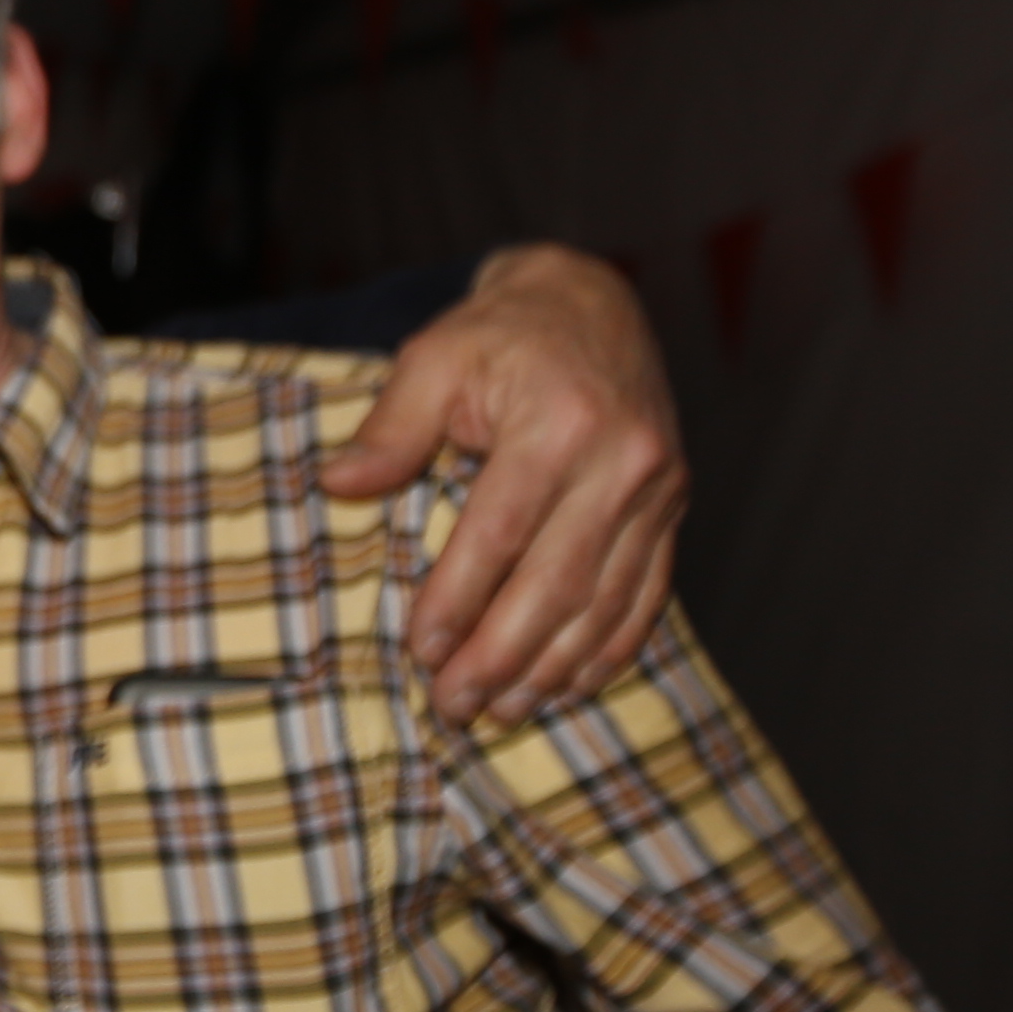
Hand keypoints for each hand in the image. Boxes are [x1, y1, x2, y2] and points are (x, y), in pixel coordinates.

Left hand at [321, 241, 682, 716]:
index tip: (422, 650)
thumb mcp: (434, 357)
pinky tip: (571, 685)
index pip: (502, 531)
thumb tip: (338, 486)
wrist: (591, 302)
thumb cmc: (501, 334)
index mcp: (559, 421)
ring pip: (607, 601)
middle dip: (504, 655)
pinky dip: (610, 648)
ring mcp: (658, 488)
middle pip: (559, 582)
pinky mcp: (674, 507)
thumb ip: (391, 427)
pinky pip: (648, 594)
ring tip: (503, 709)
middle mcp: (622, 459)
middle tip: (455, 704)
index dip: (461, 600)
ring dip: (554, 668)